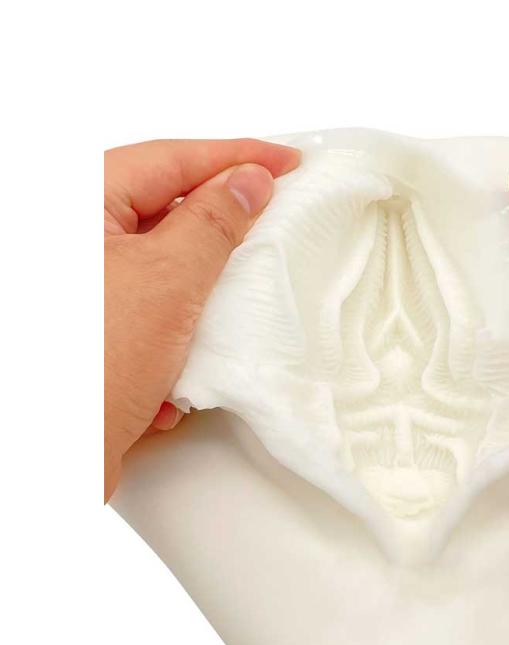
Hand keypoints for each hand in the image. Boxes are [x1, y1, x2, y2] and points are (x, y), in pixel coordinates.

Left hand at [104, 138, 300, 500]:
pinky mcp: (101, 329)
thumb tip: (247, 182)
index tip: (288, 161)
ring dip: (201, 291)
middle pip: (168, 209)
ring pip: (168, 265)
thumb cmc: (92, 367)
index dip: (236, 157)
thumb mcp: (169, 280)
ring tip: (233, 299)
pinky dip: (178, 333)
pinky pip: (157, 308)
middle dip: (220, 225)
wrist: (54, 456)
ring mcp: (90, 286)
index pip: (171, 160)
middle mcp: (77, 239)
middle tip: (276, 213)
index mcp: (78, 204)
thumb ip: (213, 222)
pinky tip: (176, 369)